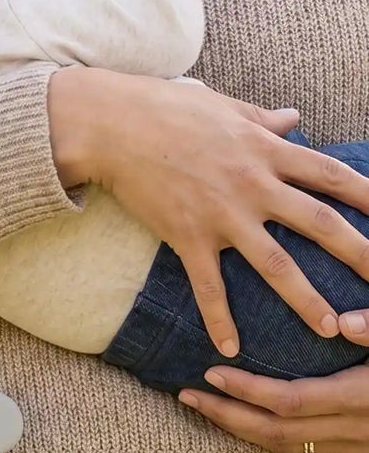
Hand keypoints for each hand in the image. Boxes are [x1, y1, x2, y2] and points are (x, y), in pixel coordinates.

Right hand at [49, 67, 368, 356]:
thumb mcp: (223, 106)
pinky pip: (207, 284)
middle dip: (361, 254)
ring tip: (331, 328)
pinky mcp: (186, 234)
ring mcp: (221, 213)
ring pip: (275, 263)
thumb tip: (294, 118)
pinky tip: (229, 347)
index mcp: (265, 150)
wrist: (109, 124)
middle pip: (320, 224)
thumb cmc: (164, 106)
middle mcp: (253, 184)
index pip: (332, 175)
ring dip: (305, 298)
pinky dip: (219, 317)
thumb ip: (262, 119)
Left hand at [180, 363, 368, 452]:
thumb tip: (344, 323)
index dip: (247, 390)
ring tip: (201, 406)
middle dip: (226, 414)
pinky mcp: (352, 451)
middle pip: (276, 431)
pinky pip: (299, 448)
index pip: (290, 401)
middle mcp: (352, 429)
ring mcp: (353, 446)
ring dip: (238, 428)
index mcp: (358, 399)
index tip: (211, 374)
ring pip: (284, 446)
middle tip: (186, 395)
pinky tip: (238, 420)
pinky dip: (262, 436)